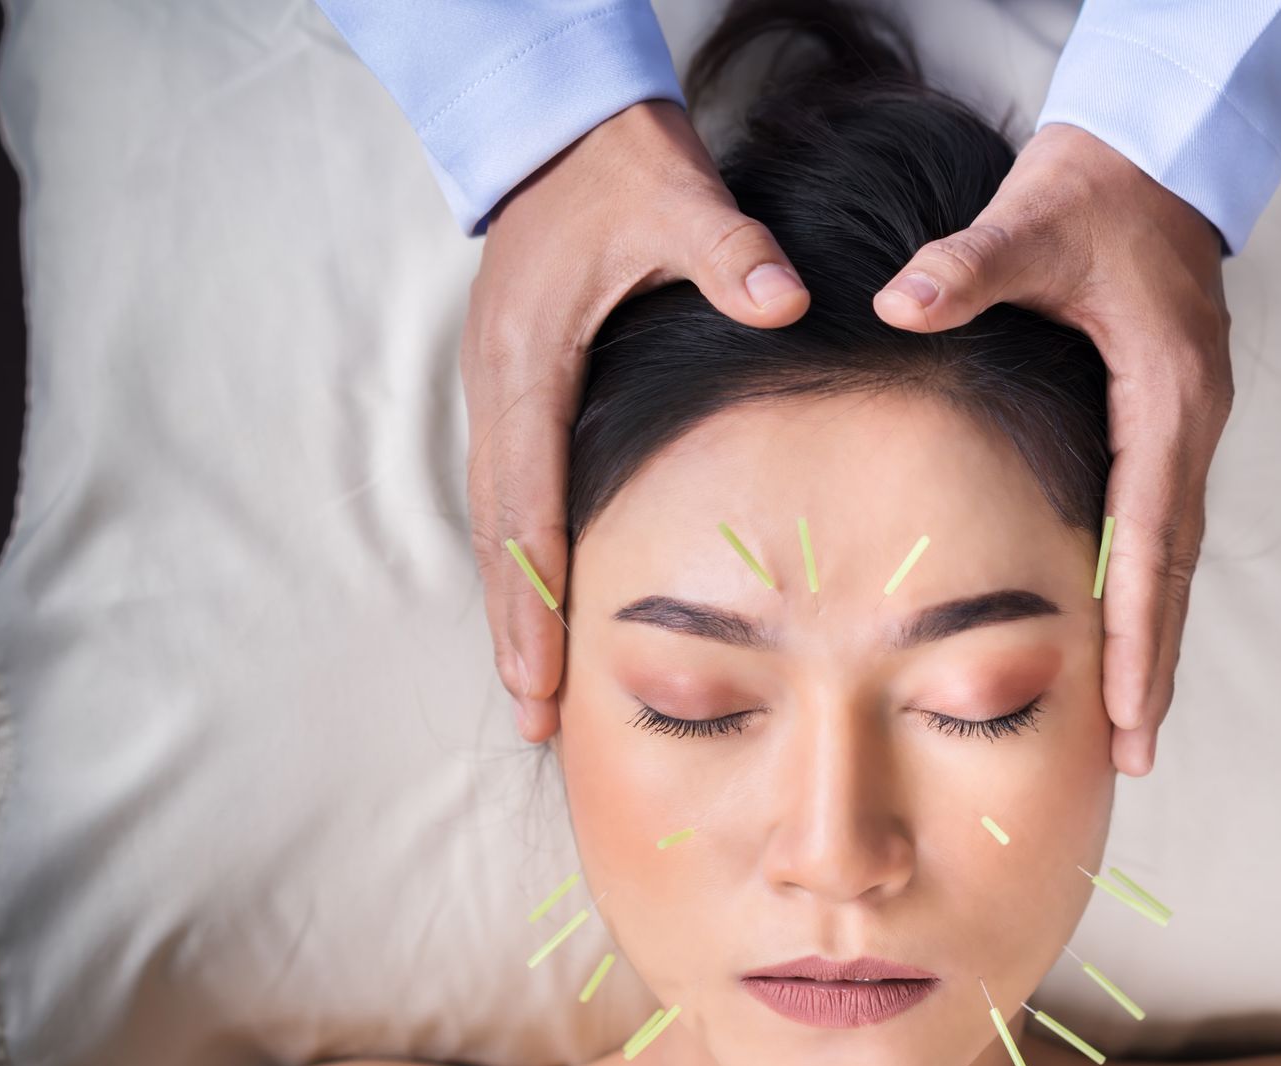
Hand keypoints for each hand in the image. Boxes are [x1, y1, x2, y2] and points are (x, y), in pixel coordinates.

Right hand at [462, 101, 809, 741]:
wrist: (561, 133)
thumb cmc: (618, 171)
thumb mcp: (675, 198)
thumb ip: (729, 252)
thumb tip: (784, 299)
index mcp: (528, 364)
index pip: (524, 501)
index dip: (533, 594)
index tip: (542, 671)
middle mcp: (499, 391)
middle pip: (497, 534)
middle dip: (512, 630)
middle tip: (530, 718)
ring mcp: (499, 395)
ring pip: (496, 523)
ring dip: (511, 607)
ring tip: (529, 690)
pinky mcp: (516, 393)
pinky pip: (510, 496)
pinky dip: (521, 561)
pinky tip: (542, 606)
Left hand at [871, 123, 1231, 776]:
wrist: (1154, 154)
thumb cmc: (1096, 191)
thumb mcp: (1031, 222)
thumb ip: (965, 268)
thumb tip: (896, 306)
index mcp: (1168, 395)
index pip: (1154, 537)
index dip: (1140, 630)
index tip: (1130, 711)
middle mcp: (1188, 425)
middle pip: (1174, 571)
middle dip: (1156, 665)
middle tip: (1136, 756)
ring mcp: (1183, 428)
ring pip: (1171, 557)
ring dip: (1154, 639)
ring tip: (1133, 726)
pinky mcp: (1165, 423)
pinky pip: (1157, 526)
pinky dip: (1142, 590)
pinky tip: (1118, 636)